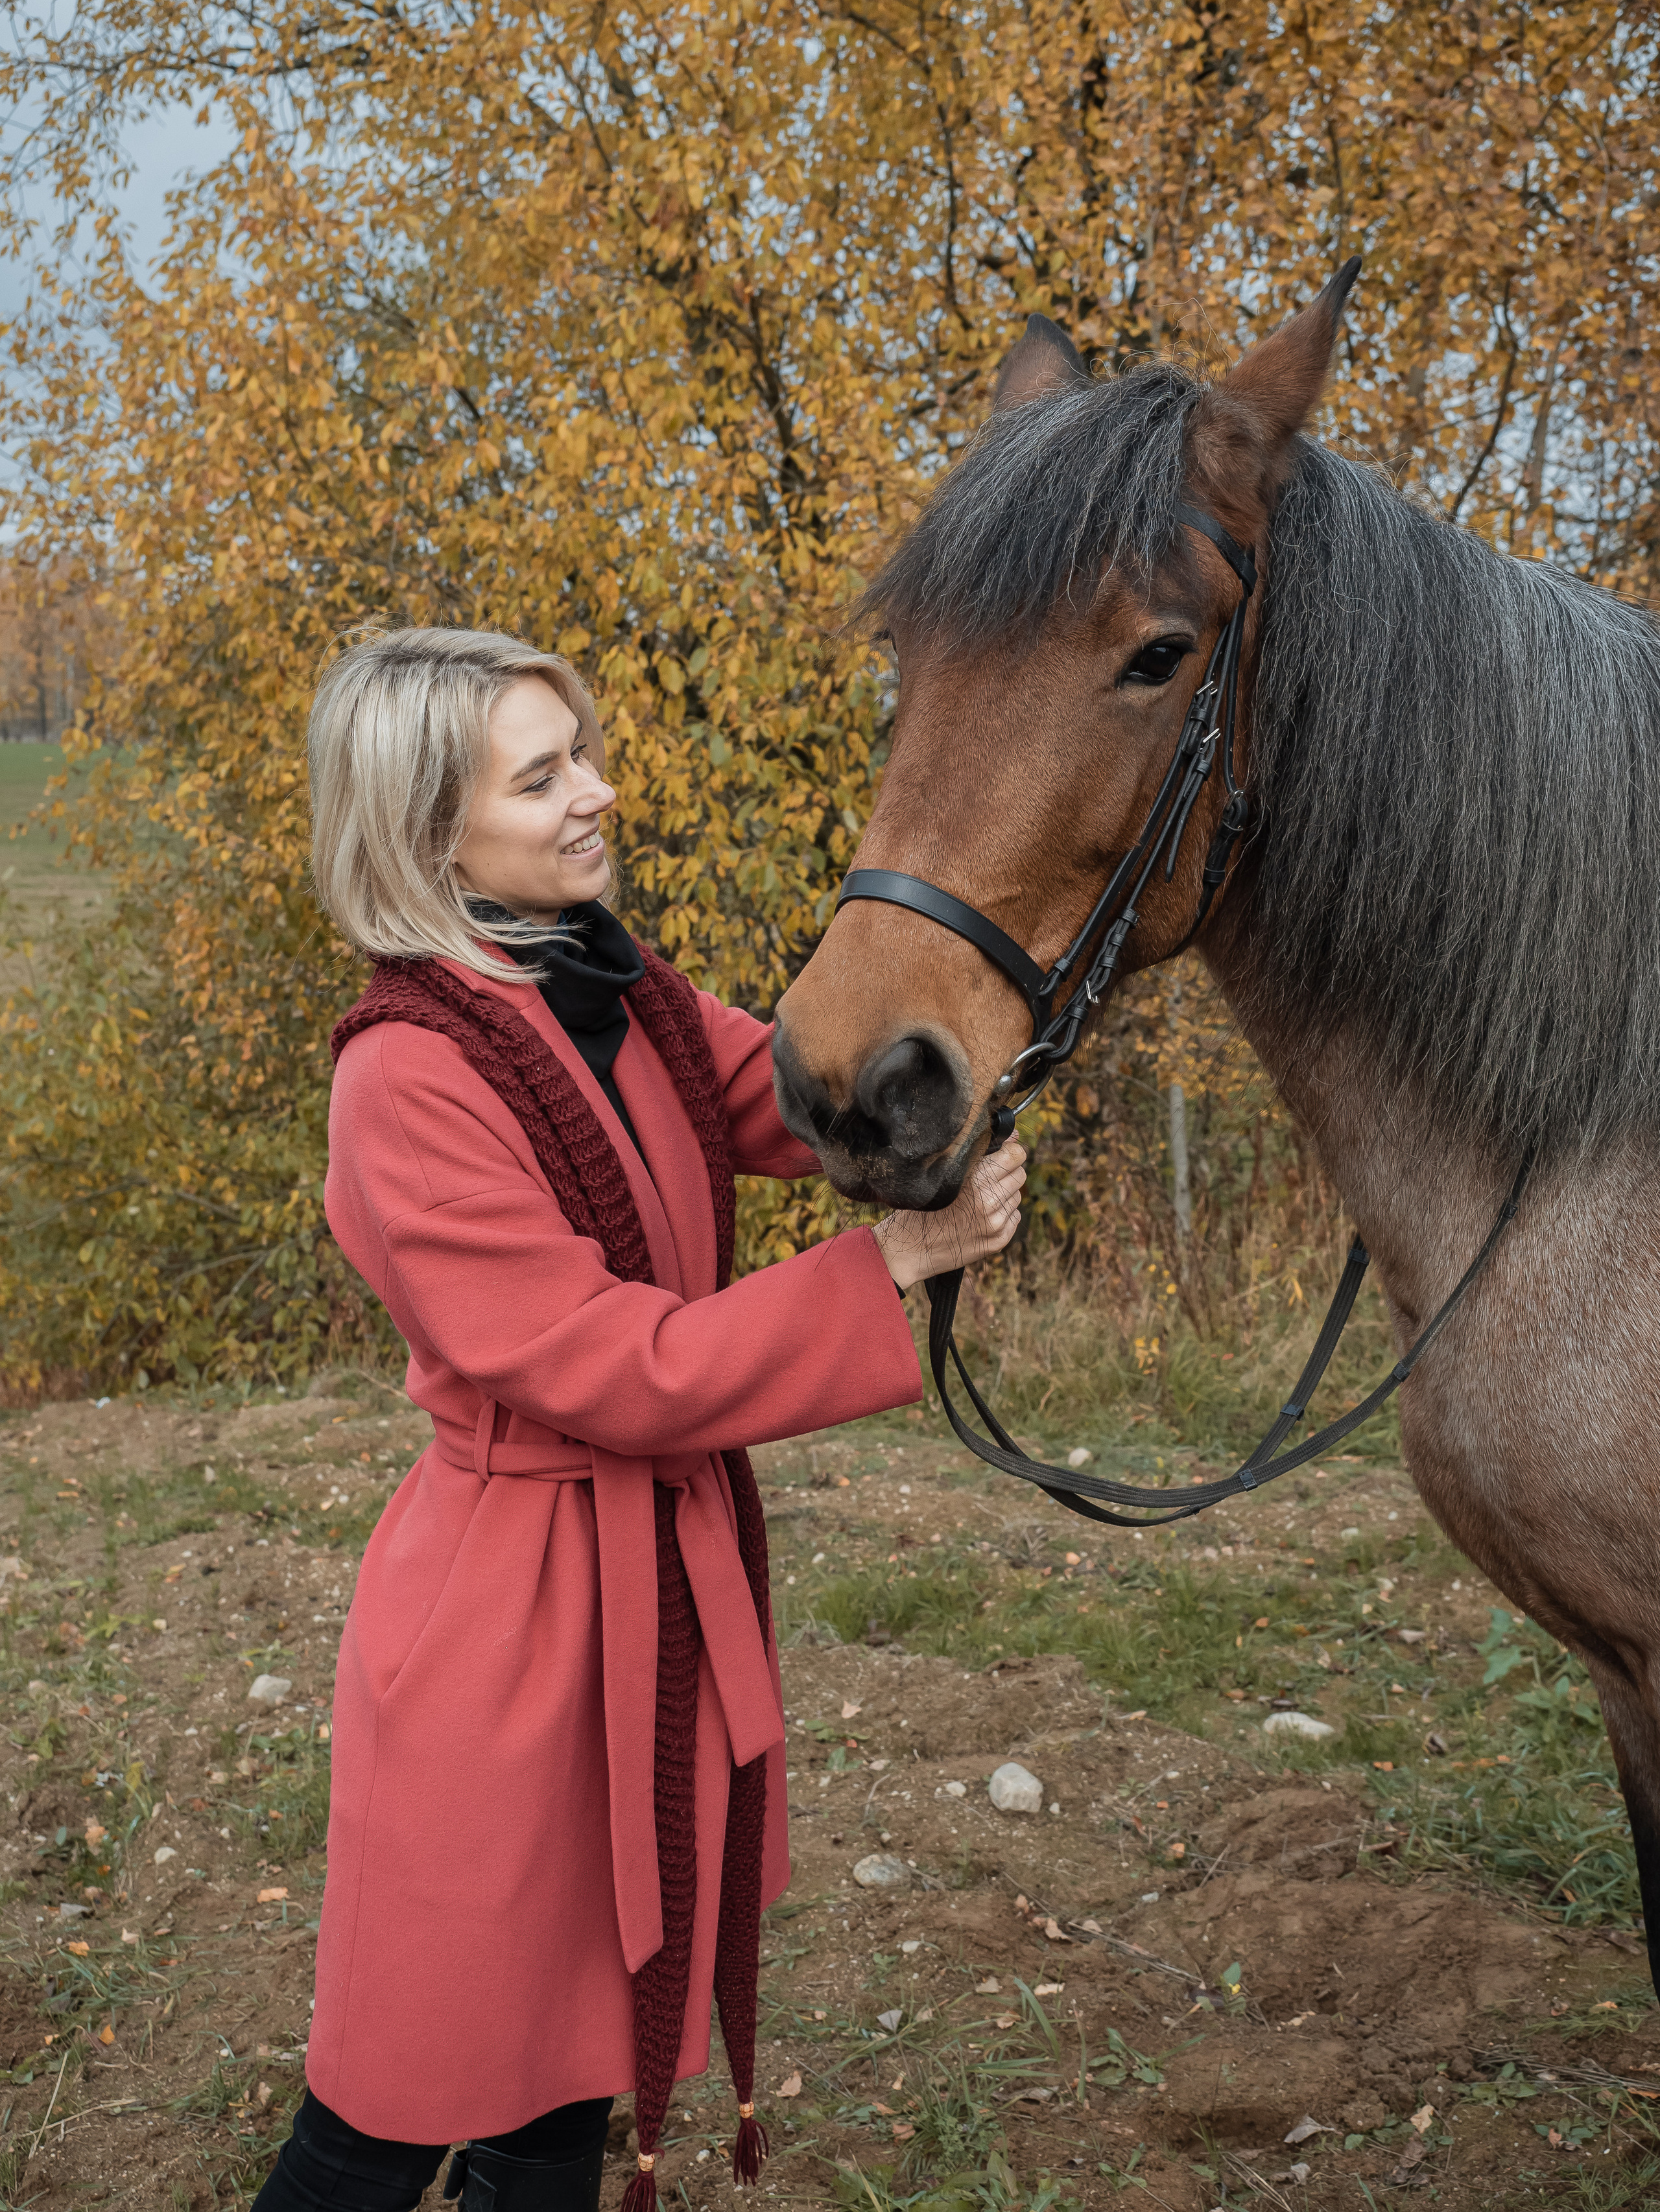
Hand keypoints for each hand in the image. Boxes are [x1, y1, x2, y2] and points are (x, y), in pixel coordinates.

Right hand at [872, 1144, 1027, 1291]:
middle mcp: (989, 1201)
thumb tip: (1014, 1137)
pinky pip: (1014, 1217)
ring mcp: (996, 1223)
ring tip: (979, 1199)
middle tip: (987, 1178)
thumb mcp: (944, 1174)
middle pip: (1020, 1174)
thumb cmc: (922, 1206)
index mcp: (975, 1180)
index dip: (1009, 1151)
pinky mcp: (999, 1240)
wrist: (912, 1249)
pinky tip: (981, 1216)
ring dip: (1004, 1194)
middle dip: (1007, 1172)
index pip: (1015, 1155)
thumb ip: (979, 1155)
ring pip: (1017, 1196)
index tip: (1001, 1153)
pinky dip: (1003, 1214)